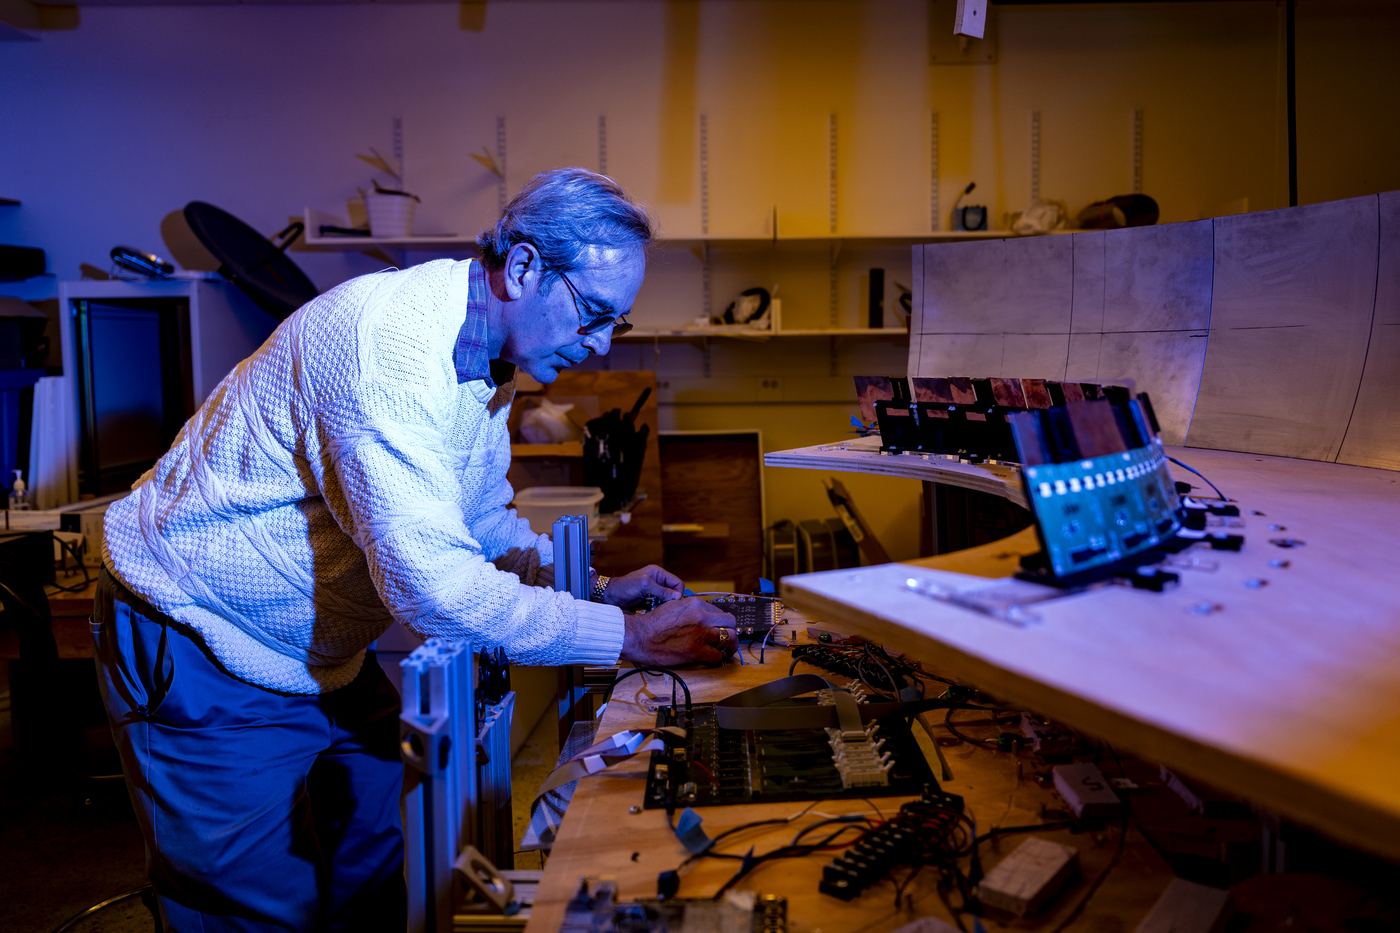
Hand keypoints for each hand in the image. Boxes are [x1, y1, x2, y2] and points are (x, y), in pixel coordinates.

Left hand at [603, 564, 684, 608]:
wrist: (610, 596)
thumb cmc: (625, 587)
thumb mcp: (644, 585)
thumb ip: (662, 590)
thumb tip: (677, 596)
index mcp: (658, 573)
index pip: (677, 583)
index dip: (678, 592)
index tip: (673, 602)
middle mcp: (658, 581)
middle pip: (673, 593)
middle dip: (670, 600)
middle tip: (662, 606)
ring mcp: (653, 591)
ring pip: (667, 601)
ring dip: (663, 606)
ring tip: (654, 608)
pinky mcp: (649, 600)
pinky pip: (659, 606)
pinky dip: (657, 610)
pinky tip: (649, 611)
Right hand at [620, 597, 736, 666]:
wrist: (639, 636)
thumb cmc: (653, 623)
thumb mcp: (674, 606)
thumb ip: (691, 609)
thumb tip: (702, 614)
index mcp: (696, 604)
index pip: (720, 612)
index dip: (722, 622)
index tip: (721, 629)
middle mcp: (701, 616)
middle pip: (730, 623)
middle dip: (732, 632)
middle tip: (728, 640)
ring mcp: (700, 633)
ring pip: (729, 638)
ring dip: (729, 646)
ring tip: (726, 651)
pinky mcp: (695, 650)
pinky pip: (717, 655)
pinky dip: (717, 658)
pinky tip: (711, 658)